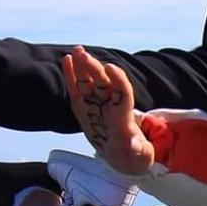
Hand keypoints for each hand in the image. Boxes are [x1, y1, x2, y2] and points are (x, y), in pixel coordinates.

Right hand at [63, 48, 153, 175]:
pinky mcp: (84, 107)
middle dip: (94, 68)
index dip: (118, 79)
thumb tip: (135, 146)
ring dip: (83, 66)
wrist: (122, 154)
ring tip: (76, 51)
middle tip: (84, 53)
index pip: (123, 92)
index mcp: (124, 115)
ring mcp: (97, 104)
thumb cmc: (133, 153)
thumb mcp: (139, 155)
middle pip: (104, 82)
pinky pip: (77, 89)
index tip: (110, 67)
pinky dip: (72, 75)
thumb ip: (138, 149)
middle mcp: (110, 105)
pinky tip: (67, 60)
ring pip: (90, 82)